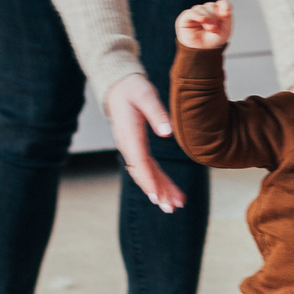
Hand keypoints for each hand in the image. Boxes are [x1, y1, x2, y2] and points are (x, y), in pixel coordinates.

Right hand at [105, 73, 184, 213]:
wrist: (118, 85)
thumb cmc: (133, 88)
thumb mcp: (146, 95)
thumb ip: (157, 113)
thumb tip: (168, 132)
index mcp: (129, 134)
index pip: (139, 162)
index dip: (149, 181)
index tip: (157, 197)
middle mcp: (128, 145)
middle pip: (142, 174)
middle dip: (157, 192)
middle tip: (171, 208)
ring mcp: (131, 148)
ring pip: (145, 174)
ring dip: (160, 189)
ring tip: (175, 205)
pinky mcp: (136, 148)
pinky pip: (147, 168)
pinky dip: (158, 180)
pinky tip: (170, 191)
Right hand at [175, 0, 232, 51]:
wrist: (202, 51)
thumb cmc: (213, 40)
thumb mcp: (225, 30)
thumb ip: (227, 18)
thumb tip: (223, 9)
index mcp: (217, 12)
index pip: (222, 3)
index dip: (224, 6)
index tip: (225, 15)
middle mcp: (206, 10)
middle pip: (212, 5)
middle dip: (215, 17)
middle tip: (214, 29)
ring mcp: (196, 13)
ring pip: (202, 8)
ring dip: (207, 18)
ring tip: (210, 29)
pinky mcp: (186, 17)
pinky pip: (191, 12)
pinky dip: (197, 15)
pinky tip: (202, 20)